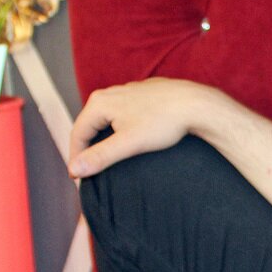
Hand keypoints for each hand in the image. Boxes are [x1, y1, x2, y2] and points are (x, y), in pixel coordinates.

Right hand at [67, 77, 213, 177]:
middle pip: (90, 126)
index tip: (79, 178)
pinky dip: (121, 131)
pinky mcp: (142, 96)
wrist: (196, 104)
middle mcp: (110, 93)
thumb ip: (100, 156)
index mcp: (100, 102)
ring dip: (105, 140)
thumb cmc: (163, 122)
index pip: (78, 133)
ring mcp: (127, 93)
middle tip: (92, 172)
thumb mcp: (129, 144)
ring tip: (109, 160)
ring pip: (107, 120)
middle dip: (89, 149)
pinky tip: (131, 143)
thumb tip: (74, 169)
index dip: (76, 157)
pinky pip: (123, 116)